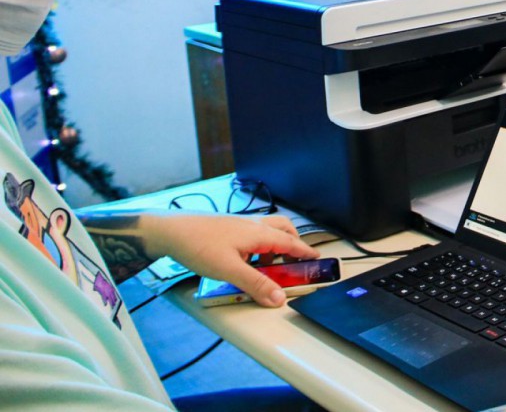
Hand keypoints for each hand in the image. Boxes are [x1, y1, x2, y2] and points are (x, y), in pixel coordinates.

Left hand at [144, 213, 319, 306]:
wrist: (169, 231)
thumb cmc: (197, 244)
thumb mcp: (229, 270)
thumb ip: (256, 284)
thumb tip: (278, 298)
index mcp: (258, 233)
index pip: (290, 242)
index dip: (305, 252)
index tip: (318, 259)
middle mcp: (252, 226)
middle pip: (283, 229)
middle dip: (292, 244)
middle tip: (293, 261)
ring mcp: (238, 226)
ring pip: (266, 231)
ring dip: (273, 246)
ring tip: (267, 266)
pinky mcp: (227, 229)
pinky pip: (251, 236)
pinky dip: (256, 247)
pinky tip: (244, 261)